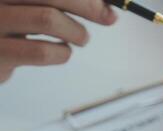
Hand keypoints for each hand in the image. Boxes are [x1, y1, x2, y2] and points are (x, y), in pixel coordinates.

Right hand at [0, 0, 117, 82]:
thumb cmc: (14, 24)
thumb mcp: (32, 5)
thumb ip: (60, 1)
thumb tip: (104, 6)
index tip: (107, 4)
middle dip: (88, 6)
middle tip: (108, 18)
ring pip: (48, 19)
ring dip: (77, 32)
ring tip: (82, 38)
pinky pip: (41, 52)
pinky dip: (62, 53)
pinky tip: (62, 52)